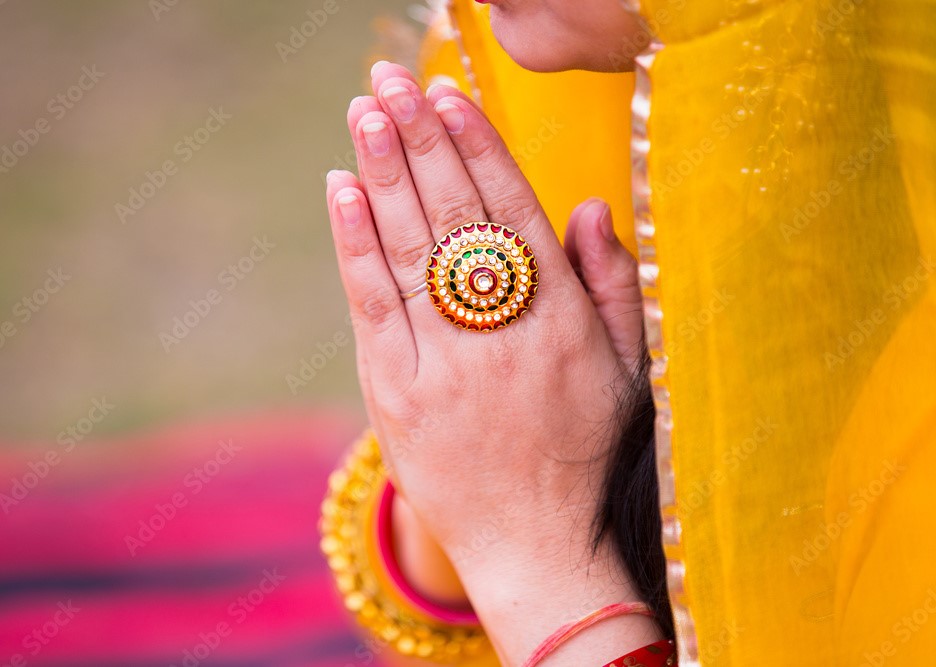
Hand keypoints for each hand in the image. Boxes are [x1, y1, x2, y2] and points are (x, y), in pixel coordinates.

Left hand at [325, 61, 657, 663]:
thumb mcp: (629, 374)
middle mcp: (501, 333)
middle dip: (420, 140)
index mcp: (560, 320)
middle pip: (454, 215)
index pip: (513, 211)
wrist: (536, 547)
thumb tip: (592, 206)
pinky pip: (372, 305)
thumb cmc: (585, 456)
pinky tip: (343, 190)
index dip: (479, 146)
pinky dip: (356, 243)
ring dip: (383, 174)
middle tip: (391, 82)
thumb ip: (613, 286)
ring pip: (408, 249)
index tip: (449, 93)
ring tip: (364, 111)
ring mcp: (443, 363)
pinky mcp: (397, 396)